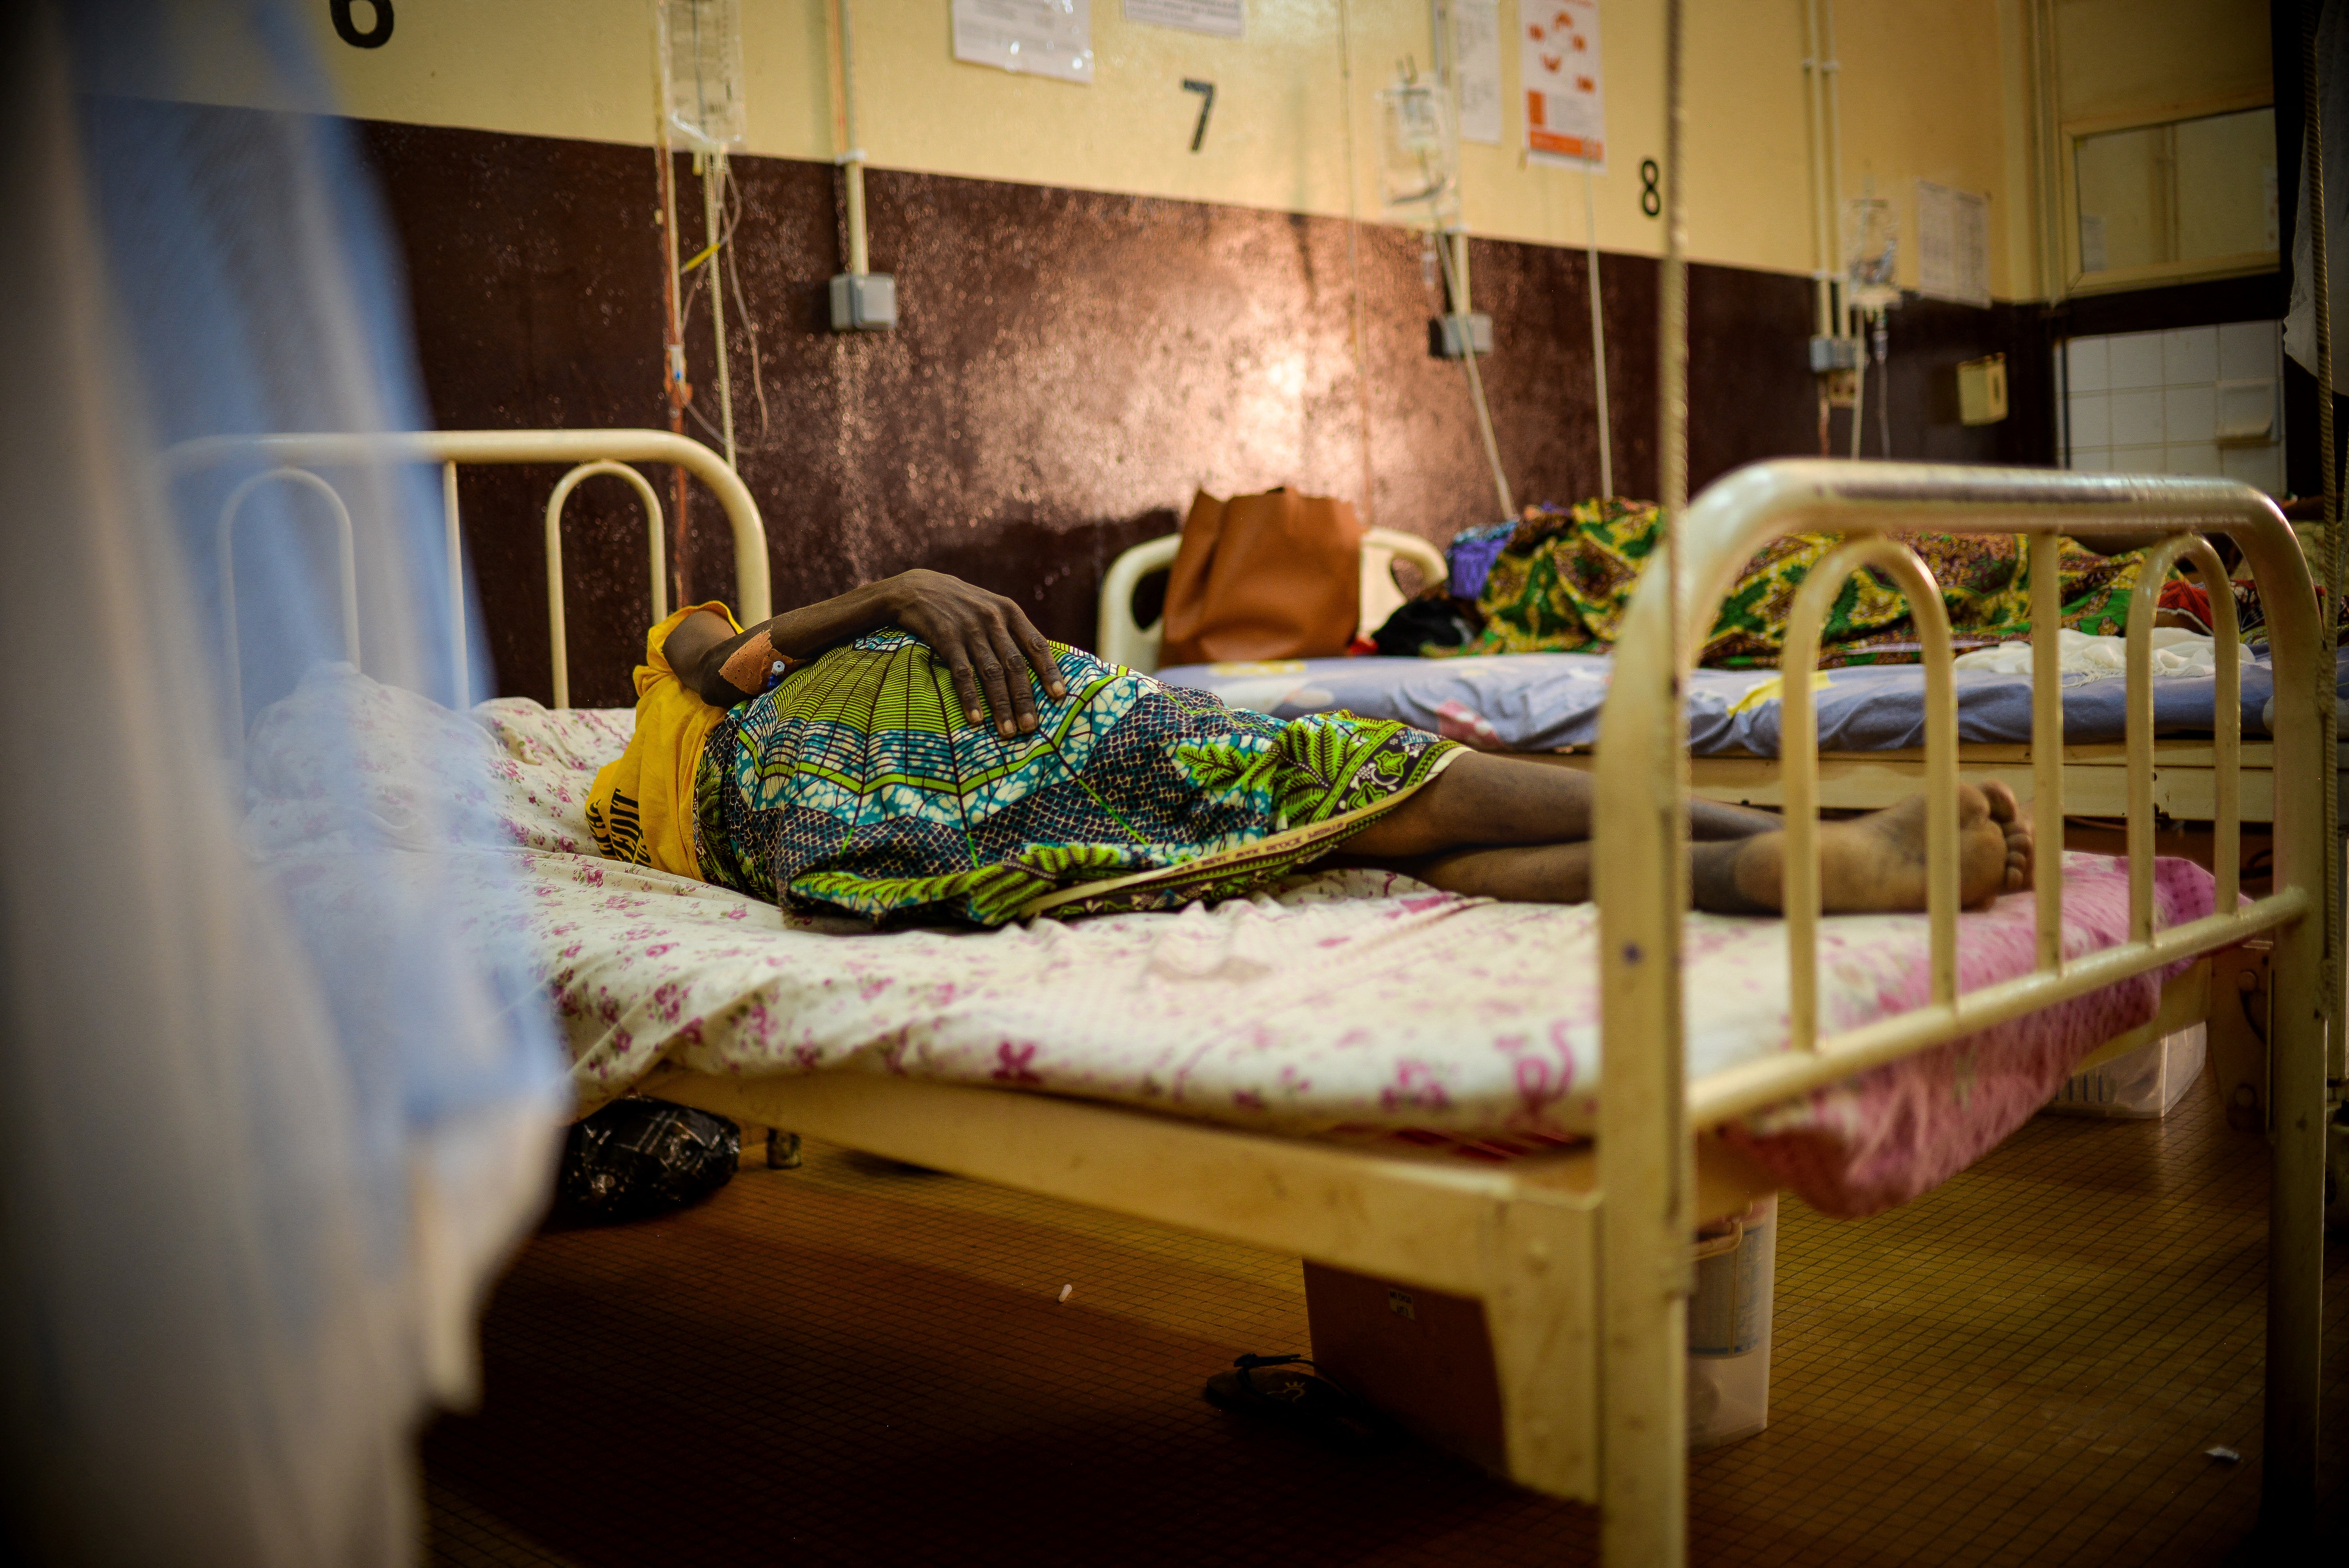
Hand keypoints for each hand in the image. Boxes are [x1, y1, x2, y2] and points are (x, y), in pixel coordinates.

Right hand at [881, 569, 1067, 736]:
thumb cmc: (963, 604)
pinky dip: (970, 698)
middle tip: (1031, 727)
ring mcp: (969, 630)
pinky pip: (962, 674)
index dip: (1049, 671)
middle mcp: (993, 620)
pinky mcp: (946, 639)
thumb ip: (1012, 632)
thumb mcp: (992, 608)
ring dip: (1001, 705)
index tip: (1059, 695)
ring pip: (991, 673)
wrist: (919, 587)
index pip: (1036, 644)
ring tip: (1008, 731)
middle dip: (1024, 698)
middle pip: (1015, 665)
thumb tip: (1039, 666)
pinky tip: (976, 719)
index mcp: (1009, 612)